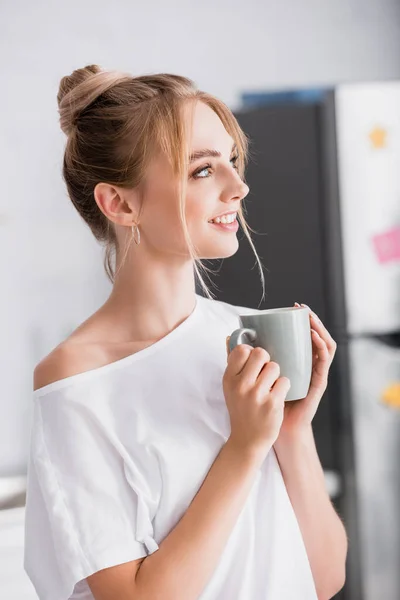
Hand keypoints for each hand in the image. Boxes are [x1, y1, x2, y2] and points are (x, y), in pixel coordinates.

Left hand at [226, 303, 336, 438]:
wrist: (273, 430)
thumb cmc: (263, 403)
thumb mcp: (252, 374)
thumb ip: (243, 357)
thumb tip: (228, 337)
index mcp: (296, 361)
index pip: (304, 336)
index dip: (301, 320)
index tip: (292, 306)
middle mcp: (308, 365)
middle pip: (315, 336)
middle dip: (311, 319)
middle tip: (301, 308)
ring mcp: (315, 373)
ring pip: (324, 345)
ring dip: (319, 328)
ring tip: (309, 317)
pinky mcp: (318, 383)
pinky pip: (323, 362)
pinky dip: (320, 346)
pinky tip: (312, 336)